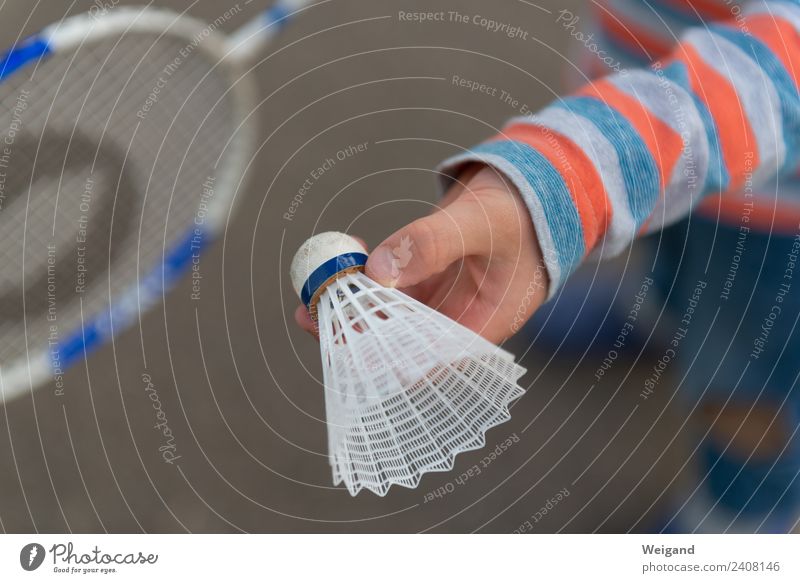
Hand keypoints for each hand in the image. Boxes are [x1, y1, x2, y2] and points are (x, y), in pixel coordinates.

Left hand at [294, 165, 548, 343]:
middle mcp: (454, 324)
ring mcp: (437, 305)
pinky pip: (385, 291)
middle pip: (397, 343)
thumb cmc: (521, 214)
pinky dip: (361, 281)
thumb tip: (378, 269)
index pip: (426, 361)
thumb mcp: (480, 224)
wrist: (532, 191)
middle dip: (354, 331)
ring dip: (349, 307)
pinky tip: (340, 267)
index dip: (383, 358)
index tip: (346, 341)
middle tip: (312, 313)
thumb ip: (432, 244)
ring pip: (385, 317)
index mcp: (479, 329)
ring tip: (312, 295)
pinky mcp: (423, 284)